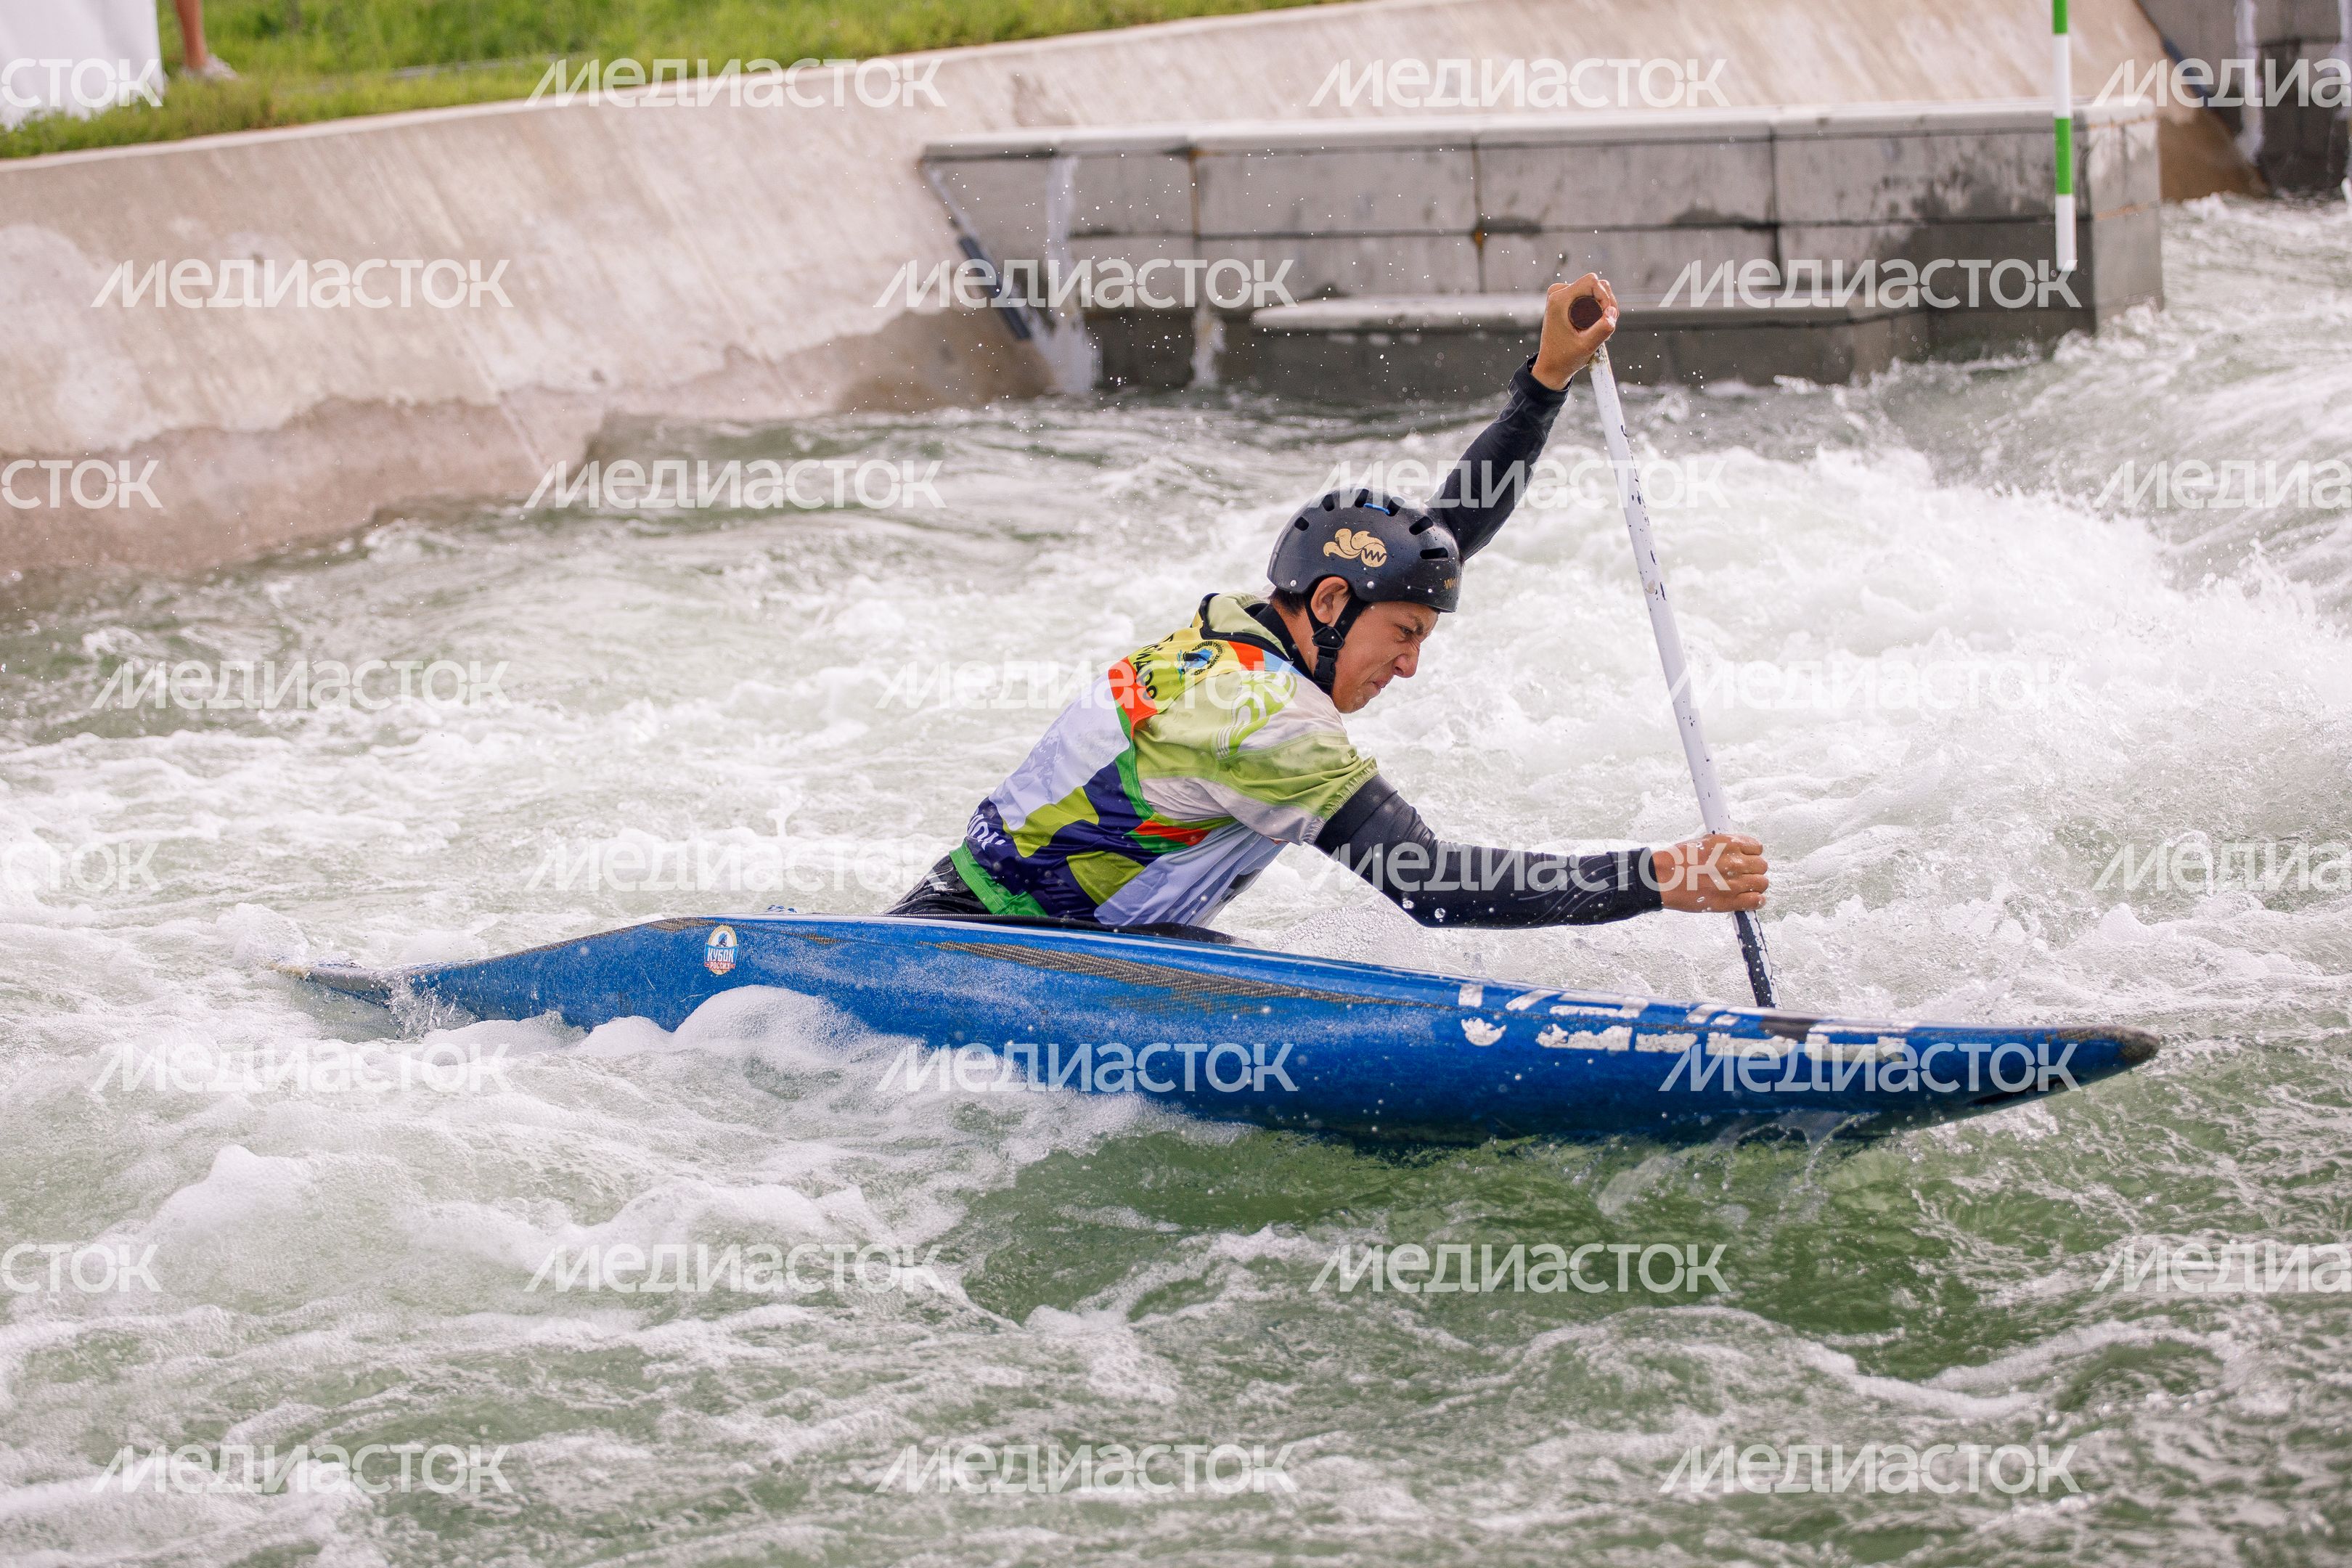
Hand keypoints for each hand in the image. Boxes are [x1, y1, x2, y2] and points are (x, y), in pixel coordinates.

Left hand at [1531, 274, 1617, 388]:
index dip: (1605, 297)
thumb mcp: (1586, 346)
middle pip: (1595, 284)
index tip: (1606, 316)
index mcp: (1559, 299)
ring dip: (1603, 306)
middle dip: (1606, 303)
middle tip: (1606, 324)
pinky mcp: (1565, 300)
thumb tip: (1612, 311)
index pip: (1592, 281)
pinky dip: (1597, 307)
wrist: (1551, 366)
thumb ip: (1602, 329)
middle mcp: (1558, 293)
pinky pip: (1589, 295)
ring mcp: (1561, 295)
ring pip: (1594, 289)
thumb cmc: (1564, 357)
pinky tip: (1596, 324)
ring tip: (1601, 327)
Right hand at [1651, 833, 1768, 912]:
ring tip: (1745, 888)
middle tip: (1744, 875)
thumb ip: (1723, 847)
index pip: (1757, 847)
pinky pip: (1757, 901)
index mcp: (1727, 844)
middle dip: (1754, 870)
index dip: (1752, 854)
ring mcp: (1733, 882)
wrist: (1661, 879)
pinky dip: (1756, 901)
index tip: (1746, 859)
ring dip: (1756, 885)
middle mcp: (1733, 862)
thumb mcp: (1702, 843)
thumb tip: (1736, 851)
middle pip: (1762, 865)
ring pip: (1762, 883)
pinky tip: (1750, 900)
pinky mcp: (1729, 901)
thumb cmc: (1677, 861)